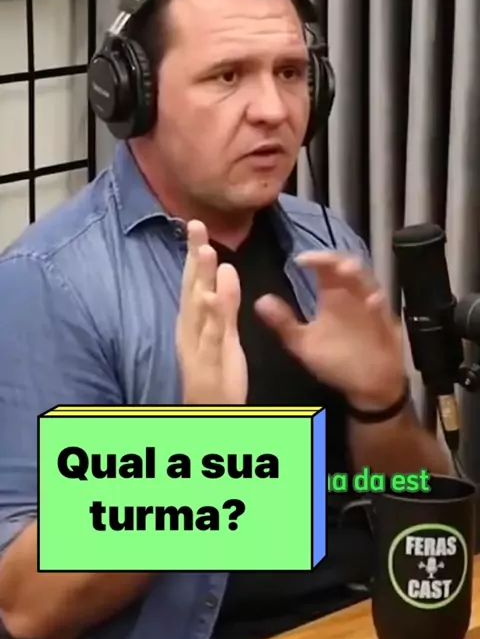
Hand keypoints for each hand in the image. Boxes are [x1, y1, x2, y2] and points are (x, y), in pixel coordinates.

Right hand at [176, 220, 247, 405]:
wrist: (208, 414)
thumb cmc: (214, 374)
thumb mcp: (221, 334)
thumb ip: (223, 304)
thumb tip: (224, 271)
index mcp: (192, 323)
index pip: (192, 282)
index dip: (193, 253)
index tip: (196, 224)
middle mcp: (190, 331)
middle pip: (191, 287)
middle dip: (193, 256)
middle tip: (195, 224)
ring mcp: (198, 347)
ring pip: (199, 308)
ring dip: (201, 279)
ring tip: (206, 250)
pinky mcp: (211, 363)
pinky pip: (212, 337)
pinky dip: (212, 315)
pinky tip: (214, 295)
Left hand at [255, 252, 404, 410]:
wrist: (367, 385)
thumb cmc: (336, 360)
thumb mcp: (304, 343)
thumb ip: (284, 322)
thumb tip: (261, 301)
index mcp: (332, 296)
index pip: (325, 268)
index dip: (315, 259)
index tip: (299, 260)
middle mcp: (352, 296)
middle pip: (348, 268)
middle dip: (339, 261)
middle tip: (329, 261)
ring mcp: (371, 309)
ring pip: (368, 284)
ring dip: (358, 276)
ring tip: (346, 270)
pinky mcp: (385, 326)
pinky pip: (384, 313)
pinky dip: (378, 305)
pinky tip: (371, 302)